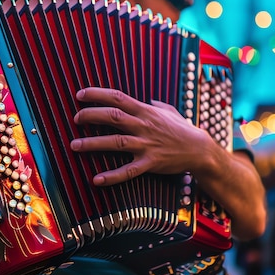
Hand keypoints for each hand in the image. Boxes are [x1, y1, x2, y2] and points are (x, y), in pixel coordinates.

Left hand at [70, 87, 213, 185]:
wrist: (199, 150)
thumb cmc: (182, 130)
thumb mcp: (170, 111)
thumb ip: (156, 105)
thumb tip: (149, 100)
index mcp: (146, 111)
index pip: (118, 98)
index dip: (97, 95)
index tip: (80, 95)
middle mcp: (144, 126)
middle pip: (113, 116)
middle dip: (91, 116)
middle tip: (76, 118)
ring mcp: (146, 145)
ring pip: (116, 142)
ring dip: (93, 143)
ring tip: (75, 145)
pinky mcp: (150, 163)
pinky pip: (129, 171)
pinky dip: (112, 176)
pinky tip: (97, 179)